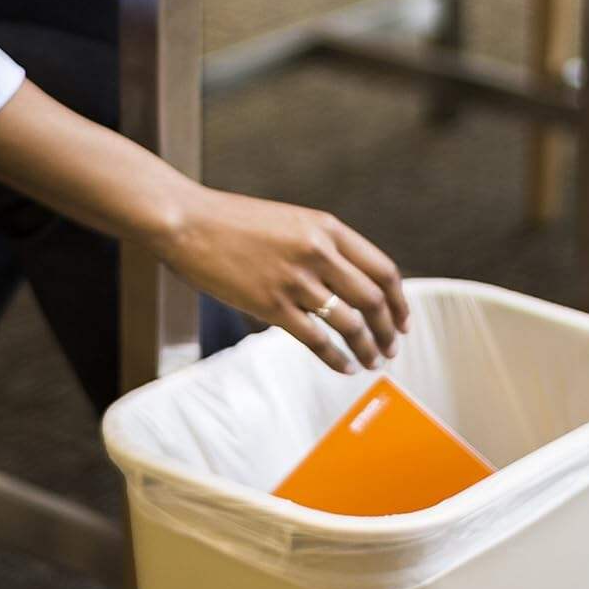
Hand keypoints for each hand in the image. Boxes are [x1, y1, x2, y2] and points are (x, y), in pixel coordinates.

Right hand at [160, 187, 409, 373]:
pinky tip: (344, 368)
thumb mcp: (289, 221)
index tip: (402, 319)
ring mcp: (296, 280)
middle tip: (391, 348)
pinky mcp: (271, 305)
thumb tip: (344, 282)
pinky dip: (336, 359)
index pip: (382, 269)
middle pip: (373, 300)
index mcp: (327, 228)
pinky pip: (317, 339)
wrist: (187, 222)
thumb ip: (319, 246)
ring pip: (350, 323)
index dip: (399, 300)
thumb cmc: (231, 222)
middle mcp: (319, 252)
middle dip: (388, 330)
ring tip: (372, 362)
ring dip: (368, 348)